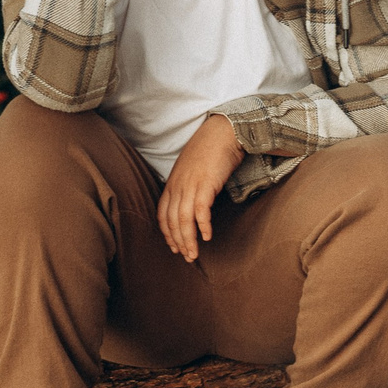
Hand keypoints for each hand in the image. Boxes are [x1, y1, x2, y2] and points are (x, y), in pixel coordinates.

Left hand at [158, 115, 245, 262]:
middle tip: (187, 257)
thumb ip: (188, 184)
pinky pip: (200, 211)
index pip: (163, 214)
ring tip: (194, 253)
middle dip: (178, 242)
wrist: (224, 131)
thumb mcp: (192, 168)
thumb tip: (193, 202)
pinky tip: (207, 236)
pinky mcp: (206, 184)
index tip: (174, 246)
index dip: (167, 233)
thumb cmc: (211, 148)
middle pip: (172, 221)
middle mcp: (178, 185)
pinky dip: (203, 226)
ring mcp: (191, 184)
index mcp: (172, 182)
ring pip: (184, 220)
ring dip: (188, 240)